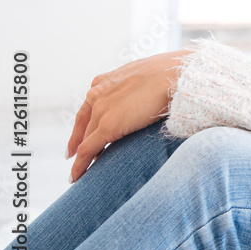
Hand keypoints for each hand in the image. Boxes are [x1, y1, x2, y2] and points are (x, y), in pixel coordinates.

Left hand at [65, 50, 188, 182]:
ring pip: (86, 138)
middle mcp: (98, 92)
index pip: (90, 104)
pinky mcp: (107, 126)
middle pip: (85, 122)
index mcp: (107, 79)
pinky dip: (81, 165)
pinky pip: (88, 150)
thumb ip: (141, 85)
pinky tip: (77, 177)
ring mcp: (101, 109)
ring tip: (78, 170)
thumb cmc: (174, 72)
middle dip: (79, 139)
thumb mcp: (149, 75)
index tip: (80, 135)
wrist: (178, 74)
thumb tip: (151, 92)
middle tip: (72, 154)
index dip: (84, 121)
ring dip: (81, 155)